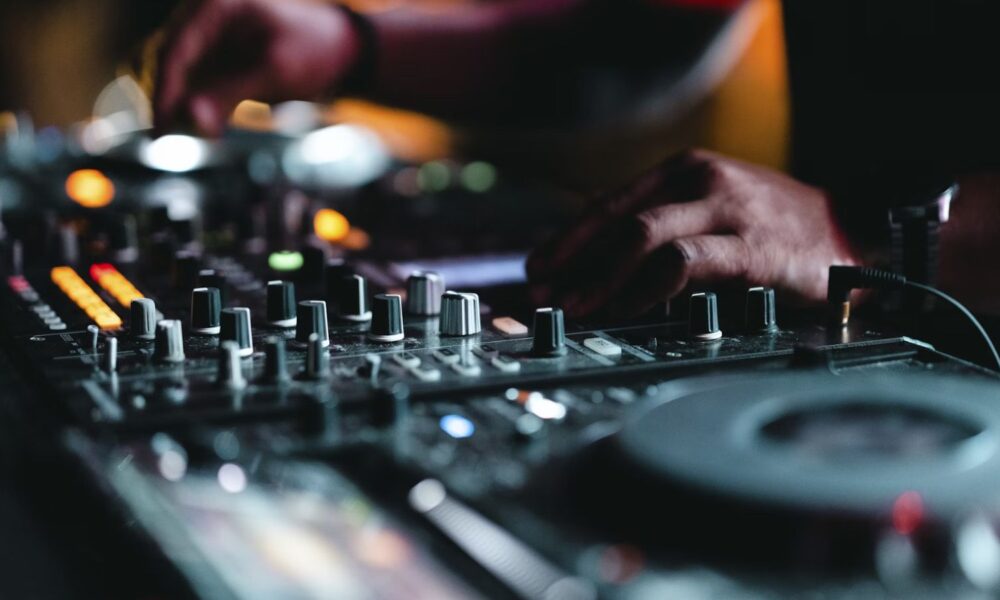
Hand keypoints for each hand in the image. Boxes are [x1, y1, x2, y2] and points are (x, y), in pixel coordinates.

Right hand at [154, 0, 361, 135]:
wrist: (338, 51)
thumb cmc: (313, 51)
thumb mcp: (274, 73)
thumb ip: (229, 95)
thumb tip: (191, 121)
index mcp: (215, 6)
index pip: (174, 50)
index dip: (165, 92)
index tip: (163, 129)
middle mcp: (203, 16)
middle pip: (167, 63)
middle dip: (172, 102)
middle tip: (178, 140)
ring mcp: (206, 37)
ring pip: (175, 76)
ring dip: (181, 106)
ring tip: (203, 133)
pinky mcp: (213, 58)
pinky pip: (192, 84)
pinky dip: (195, 105)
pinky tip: (209, 126)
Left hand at [526, 149, 861, 317]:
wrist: (855, 230)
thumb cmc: (777, 227)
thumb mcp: (713, 210)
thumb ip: (664, 226)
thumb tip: (599, 264)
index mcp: (684, 170)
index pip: (607, 204)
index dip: (567, 240)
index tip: (537, 269)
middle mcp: (700, 181)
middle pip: (614, 220)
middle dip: (570, 261)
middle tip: (543, 294)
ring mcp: (726, 211)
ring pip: (640, 238)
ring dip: (599, 278)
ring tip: (575, 308)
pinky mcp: (750, 247)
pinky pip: (681, 265)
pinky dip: (644, 290)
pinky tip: (625, 310)